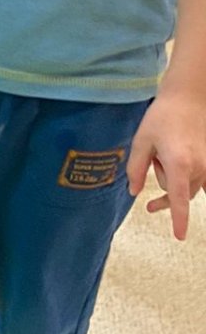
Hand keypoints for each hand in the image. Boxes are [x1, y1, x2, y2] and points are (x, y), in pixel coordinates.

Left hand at [128, 93, 205, 239]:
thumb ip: (136, 169)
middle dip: (164, 181)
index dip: (178, 219)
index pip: (178, 198)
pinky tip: (181, 169)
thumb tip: (134, 192)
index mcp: (179, 163)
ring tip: (165, 153)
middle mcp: (199, 166)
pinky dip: (193, 181)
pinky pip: (205, 181)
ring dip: (176, 178)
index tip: (179, 236)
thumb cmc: (162, 117)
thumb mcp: (142, 141)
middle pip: (179, 193)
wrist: (189, 97)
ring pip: (190, 187)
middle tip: (155, 156)